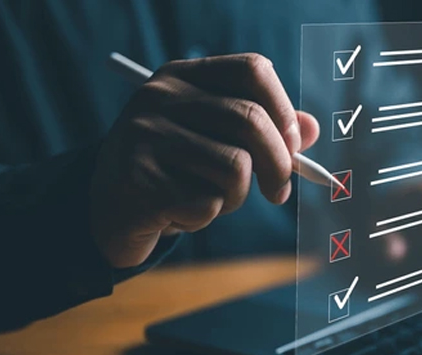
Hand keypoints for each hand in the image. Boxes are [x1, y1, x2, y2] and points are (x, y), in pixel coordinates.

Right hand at [90, 54, 319, 267]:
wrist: (109, 209)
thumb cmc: (176, 170)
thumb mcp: (217, 141)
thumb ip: (264, 131)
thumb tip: (312, 129)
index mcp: (182, 77)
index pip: (253, 70)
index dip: (284, 109)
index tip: (293, 145)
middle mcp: (160, 97)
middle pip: (251, 120)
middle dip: (280, 165)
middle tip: (280, 193)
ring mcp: (145, 136)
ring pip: (236, 167)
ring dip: (236, 198)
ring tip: (209, 199)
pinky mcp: (139, 180)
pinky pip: (208, 204)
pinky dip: (205, 217)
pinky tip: (177, 212)